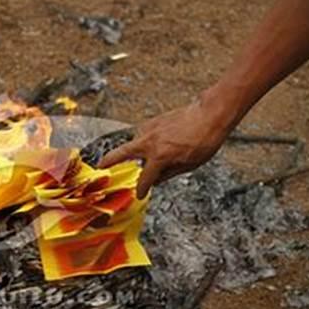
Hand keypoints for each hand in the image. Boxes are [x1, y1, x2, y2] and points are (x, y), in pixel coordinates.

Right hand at [98, 99, 232, 198]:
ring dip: (130, 151)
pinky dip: (143, 142)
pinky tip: (152, 145)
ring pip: (133, 143)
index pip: (144, 178)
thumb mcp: (189, 165)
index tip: (139, 194)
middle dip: (108, 161)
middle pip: (121, 154)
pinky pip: (143, 135)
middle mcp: (149, 142)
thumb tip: (155, 180)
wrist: (210, 114)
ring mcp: (149, 130)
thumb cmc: (204, 140)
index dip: (141, 189)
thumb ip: (168, 174)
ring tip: (132, 158)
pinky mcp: (153, 122)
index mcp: (159, 157)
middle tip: (99, 166)